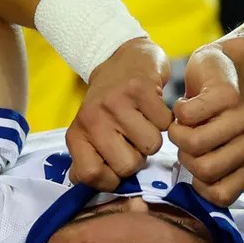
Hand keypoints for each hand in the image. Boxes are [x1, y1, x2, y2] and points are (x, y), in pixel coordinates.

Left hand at [67, 37, 172, 190]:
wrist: (124, 58)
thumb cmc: (111, 103)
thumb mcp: (92, 131)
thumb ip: (89, 160)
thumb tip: (89, 184)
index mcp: (78, 133)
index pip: (90, 175)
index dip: (111, 179)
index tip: (118, 166)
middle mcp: (92, 118)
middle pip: (127, 165)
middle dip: (138, 157)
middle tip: (133, 137)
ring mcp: (116, 102)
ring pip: (151, 147)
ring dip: (154, 137)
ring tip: (144, 121)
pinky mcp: (140, 88)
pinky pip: (165, 124)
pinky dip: (165, 119)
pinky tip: (153, 108)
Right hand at [168, 45, 243, 205]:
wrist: (224, 68)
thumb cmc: (213, 117)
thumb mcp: (216, 151)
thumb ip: (210, 176)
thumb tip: (192, 194)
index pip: (221, 196)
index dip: (198, 184)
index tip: (198, 162)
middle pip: (205, 170)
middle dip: (185, 156)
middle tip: (188, 138)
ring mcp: (243, 117)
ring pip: (194, 144)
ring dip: (178, 132)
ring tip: (185, 122)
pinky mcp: (227, 95)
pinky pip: (187, 116)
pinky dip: (178, 111)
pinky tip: (187, 104)